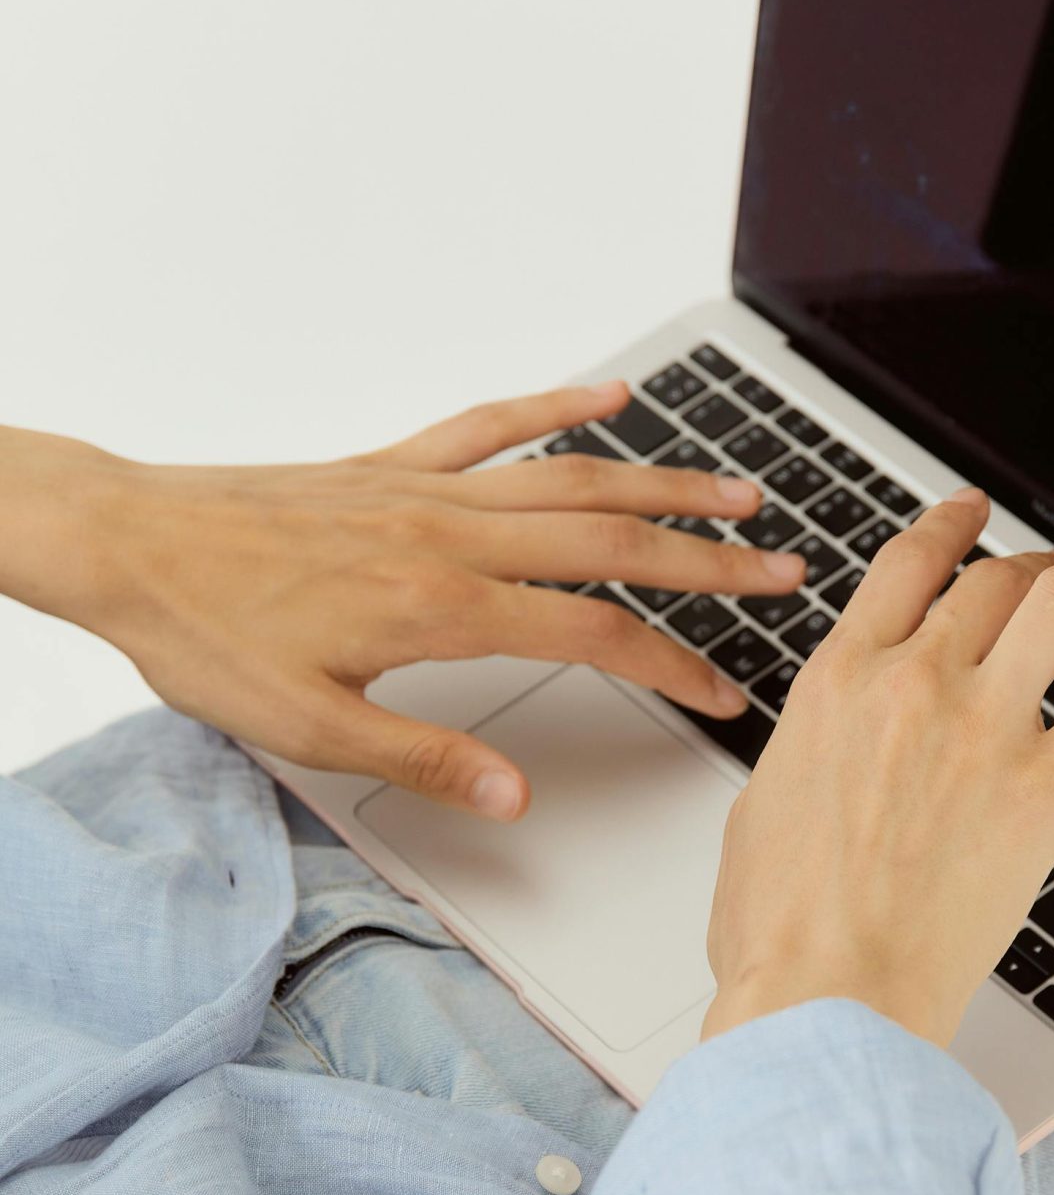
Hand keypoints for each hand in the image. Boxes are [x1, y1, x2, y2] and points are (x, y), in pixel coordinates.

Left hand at [0, 386, 807, 817]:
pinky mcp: (393, 465)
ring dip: (664, 484)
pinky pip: (492, 424)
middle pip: (613, 544)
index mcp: (442, 606)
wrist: (127, 545)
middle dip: (710, 561)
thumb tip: (516, 796)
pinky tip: (608, 397)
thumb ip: (426, 759)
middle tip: (784, 570)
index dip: (676, 665)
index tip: (726, 692)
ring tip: (738, 492)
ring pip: (572, 479)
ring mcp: (426, 490)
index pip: (596, 635)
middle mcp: (450, 534)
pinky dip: (557, 406)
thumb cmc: (206, 634)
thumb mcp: (312, 729)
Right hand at [703, 489, 1053, 1048]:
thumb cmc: (783, 928)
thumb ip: (814, 748)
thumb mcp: (766, 803)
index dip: (951, 524)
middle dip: (1034, 560)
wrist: (826, 993)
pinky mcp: (1049, 785)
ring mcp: (987, 727)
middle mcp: (916, 682)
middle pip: (993, 578)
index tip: (972, 512)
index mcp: (839, 680)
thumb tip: (835, 745)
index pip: (907, 564)